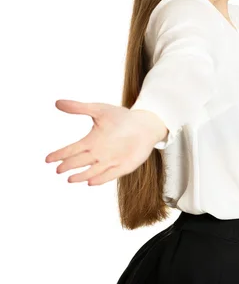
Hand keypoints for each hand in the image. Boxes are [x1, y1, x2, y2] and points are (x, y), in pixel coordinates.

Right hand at [45, 100, 165, 185]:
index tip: (47, 159)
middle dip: (68, 165)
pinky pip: (110, 175)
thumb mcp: (99, 110)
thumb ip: (79, 108)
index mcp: (91, 141)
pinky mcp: (123, 167)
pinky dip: (100, 178)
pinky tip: (91, 181)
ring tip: (70, 179)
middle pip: (79, 161)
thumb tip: (57, 102)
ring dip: (81, 175)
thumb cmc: (121, 117)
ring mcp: (110, 161)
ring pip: (92, 171)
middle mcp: (98, 153)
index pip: (71, 150)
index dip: (59, 154)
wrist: (145, 124)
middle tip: (58, 169)